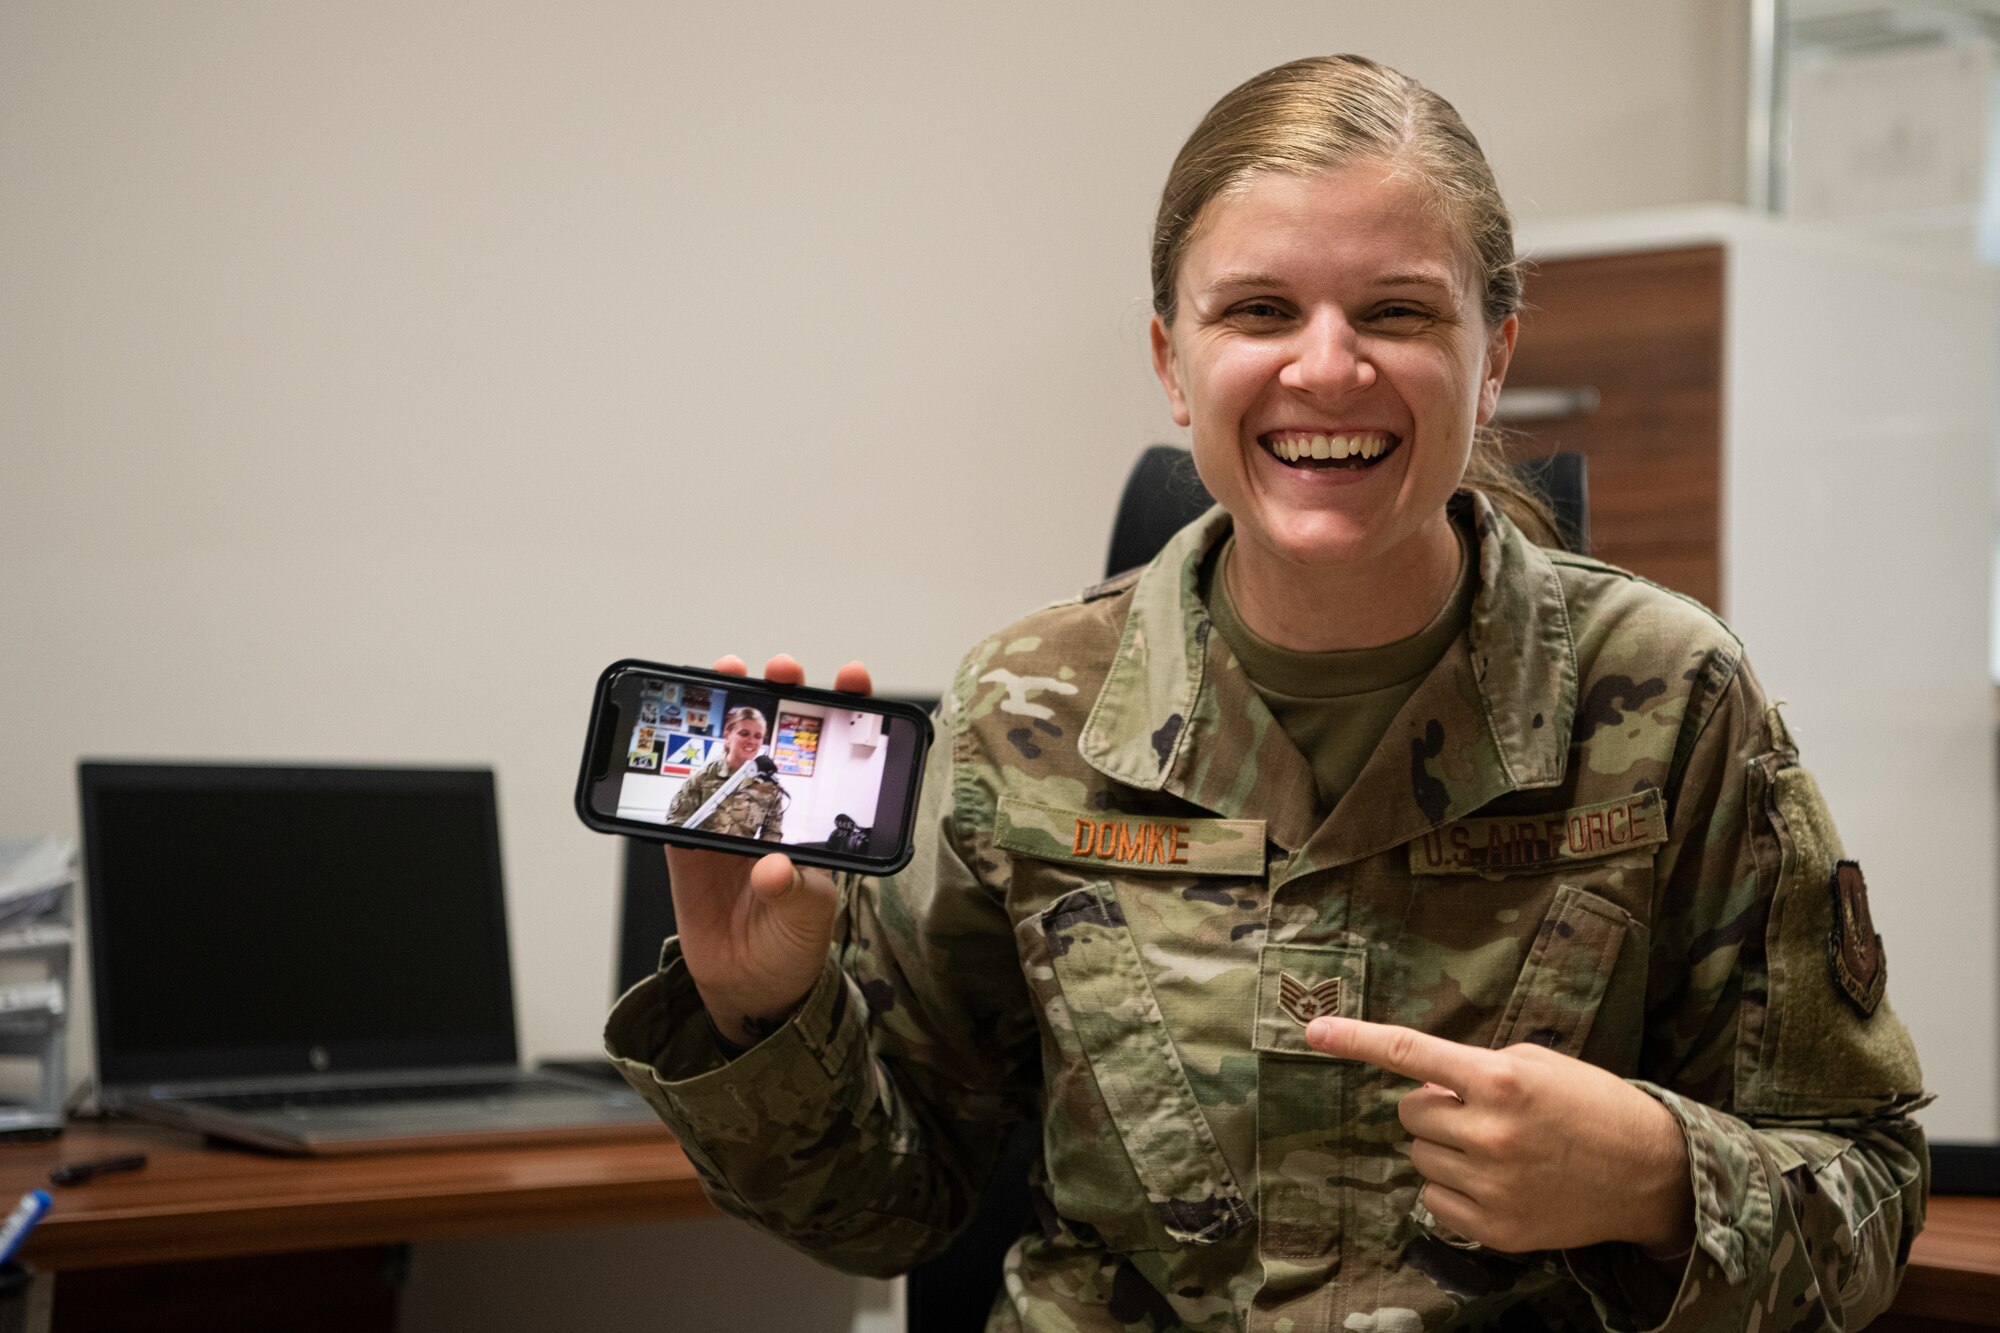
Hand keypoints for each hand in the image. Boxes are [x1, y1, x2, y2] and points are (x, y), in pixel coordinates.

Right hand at [666, 653, 871, 1047]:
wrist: (748, 986)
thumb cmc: (793, 943)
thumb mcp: (809, 916)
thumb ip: (794, 890)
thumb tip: (772, 867)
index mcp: (814, 815)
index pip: (834, 753)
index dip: (844, 710)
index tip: (853, 679)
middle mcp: (772, 806)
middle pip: (775, 737)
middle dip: (777, 693)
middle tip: (778, 669)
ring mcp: (727, 818)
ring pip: (725, 754)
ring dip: (722, 716)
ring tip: (723, 679)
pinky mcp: (686, 840)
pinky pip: (678, 799)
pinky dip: (673, 771)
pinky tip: (673, 743)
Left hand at [1305, 1016, 1693, 1255]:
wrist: (1651, 1173)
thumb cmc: (1591, 1105)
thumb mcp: (1536, 1064)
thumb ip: (1473, 1068)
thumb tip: (1420, 1086)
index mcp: (1499, 1080)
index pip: (1409, 1054)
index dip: (1355, 1040)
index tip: (1312, 1031)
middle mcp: (1489, 1133)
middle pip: (1409, 1113)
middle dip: (1433, 1107)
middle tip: (1478, 1111)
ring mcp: (1491, 1185)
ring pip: (1420, 1156)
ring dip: (1445, 1148)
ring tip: (1499, 1148)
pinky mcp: (1495, 1228)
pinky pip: (1434, 1200)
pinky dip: (1453, 1188)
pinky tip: (1496, 1181)